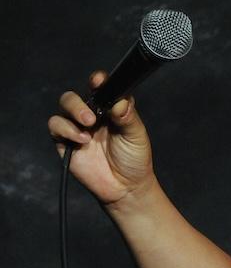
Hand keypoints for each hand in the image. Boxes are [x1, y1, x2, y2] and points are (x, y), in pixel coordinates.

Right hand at [47, 71, 155, 205]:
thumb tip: (119, 102)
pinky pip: (56, 127)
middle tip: (92, 117)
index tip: (98, 80)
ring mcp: (78, 128)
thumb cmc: (134, 158)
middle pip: (75, 97)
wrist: (125, 187)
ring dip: (73, 112)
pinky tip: (82, 140)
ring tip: (88, 126)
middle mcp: (92, 115)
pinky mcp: (66, 142)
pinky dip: (66, 129)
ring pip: (64, 108)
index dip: (98, 81)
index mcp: (111, 109)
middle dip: (79, 102)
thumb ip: (128, 117)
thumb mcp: (136, 136)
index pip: (101, 89)